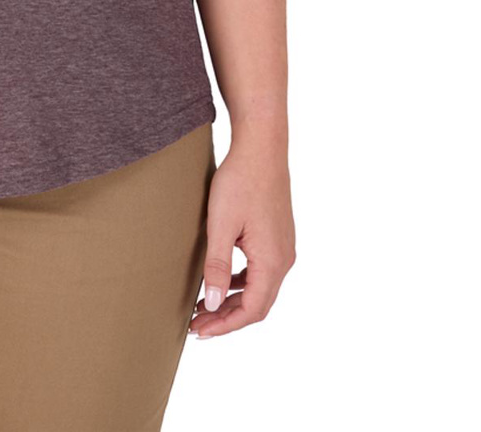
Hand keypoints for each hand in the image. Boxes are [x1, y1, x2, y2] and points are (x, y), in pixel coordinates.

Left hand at [189, 139, 294, 338]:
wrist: (260, 149)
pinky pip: (260, 271)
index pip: (251, 310)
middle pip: (257, 304)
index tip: (200, 331)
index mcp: (272, 261)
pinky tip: (219, 279)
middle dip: (227, 317)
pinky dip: (240, 282)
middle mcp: (283, 259)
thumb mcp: (221, 225)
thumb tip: (211, 304)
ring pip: (259, 288)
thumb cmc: (240, 182)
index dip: (225, 324)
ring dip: (232, 300)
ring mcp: (283, 247)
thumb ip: (216, 266)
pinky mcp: (277, 236)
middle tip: (197, 325)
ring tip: (204, 306)